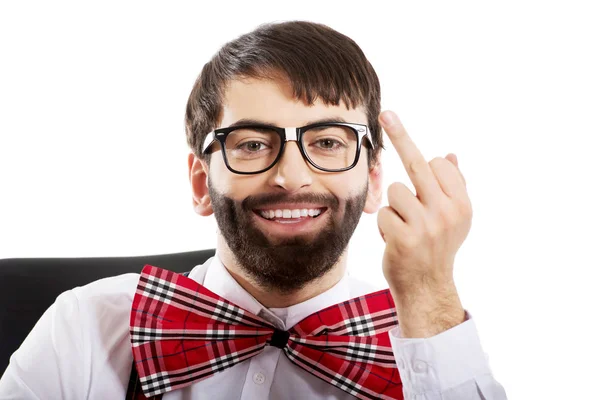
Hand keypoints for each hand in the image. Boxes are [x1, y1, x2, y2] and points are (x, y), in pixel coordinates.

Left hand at [377, 110, 471, 310]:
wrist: (427, 287)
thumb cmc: (436, 248)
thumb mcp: (453, 218)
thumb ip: (453, 186)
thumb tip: (450, 153)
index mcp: (462, 203)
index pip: (437, 163)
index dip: (424, 163)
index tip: (403, 131)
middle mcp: (448, 211)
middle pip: (417, 164)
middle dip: (399, 134)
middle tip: (386, 113)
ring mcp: (426, 225)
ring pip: (395, 191)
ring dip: (394, 208)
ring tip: (405, 228)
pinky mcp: (404, 237)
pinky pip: (383, 213)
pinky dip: (384, 226)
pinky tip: (396, 241)